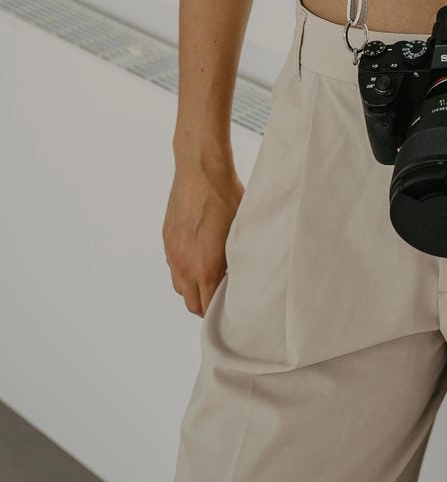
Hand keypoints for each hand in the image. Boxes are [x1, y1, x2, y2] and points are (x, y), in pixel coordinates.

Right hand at [163, 161, 244, 316]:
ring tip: (211, 279)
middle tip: (222, 298)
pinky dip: (184, 269)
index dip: (220, 312)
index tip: (232, 308)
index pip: (207, 308)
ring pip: (179, 286)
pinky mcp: (167, 238)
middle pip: (191, 303)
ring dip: (193, 288)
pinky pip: (173, 265)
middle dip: (206, 306)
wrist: (201, 169)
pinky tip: (199, 256)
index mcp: (204, 269)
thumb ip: (238, 260)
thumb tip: (245, 275)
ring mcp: (172, 252)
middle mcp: (183, 266)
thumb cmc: (226, 196)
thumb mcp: (240, 232)